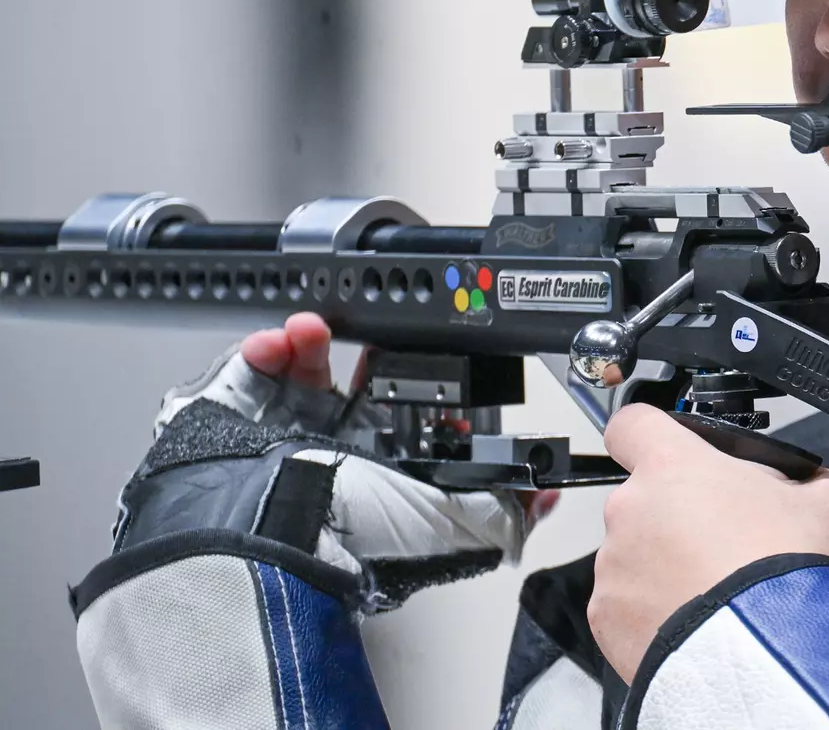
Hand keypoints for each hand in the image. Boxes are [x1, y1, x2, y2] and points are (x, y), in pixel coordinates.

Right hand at [240, 314, 560, 524]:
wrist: (264, 538)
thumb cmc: (353, 536)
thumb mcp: (452, 523)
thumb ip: (502, 508)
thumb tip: (543, 495)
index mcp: (390, 477)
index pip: (417, 421)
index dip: (430, 385)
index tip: (436, 356)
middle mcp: (342, 455)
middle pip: (364, 381)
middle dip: (373, 350)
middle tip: (377, 335)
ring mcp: (291, 433)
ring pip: (311, 366)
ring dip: (315, 339)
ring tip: (314, 330)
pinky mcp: (246, 418)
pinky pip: (259, 368)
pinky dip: (270, 348)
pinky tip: (281, 342)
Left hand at [589, 403, 828, 682]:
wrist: (773, 656)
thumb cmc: (792, 572)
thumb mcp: (826, 500)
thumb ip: (801, 477)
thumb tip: (802, 483)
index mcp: (674, 467)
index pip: (634, 424)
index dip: (653, 435)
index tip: (674, 453)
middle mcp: (631, 510)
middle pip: (645, 499)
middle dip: (679, 516)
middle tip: (726, 545)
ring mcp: (614, 568)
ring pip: (636, 556)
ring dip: (666, 568)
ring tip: (716, 595)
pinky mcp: (607, 621)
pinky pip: (628, 607)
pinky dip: (654, 614)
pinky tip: (698, 624)